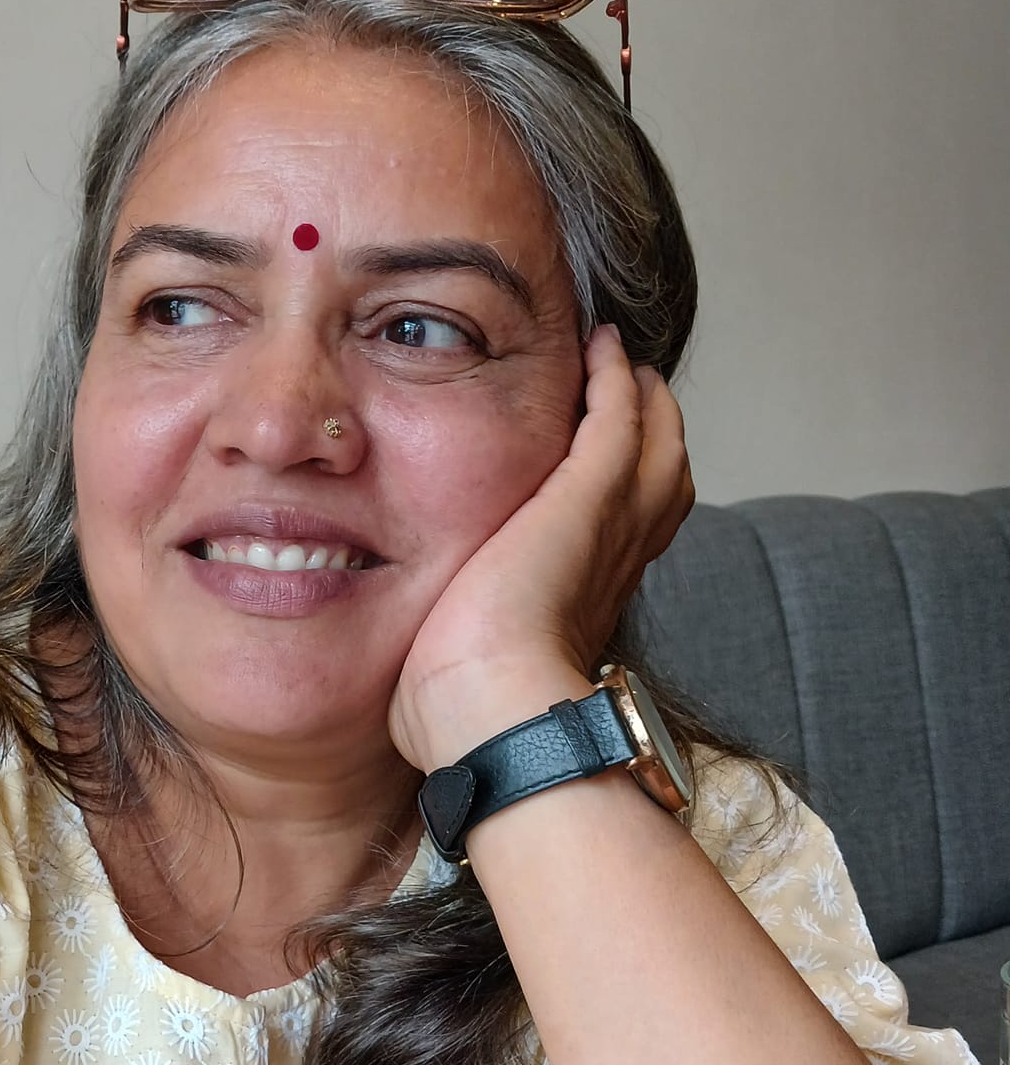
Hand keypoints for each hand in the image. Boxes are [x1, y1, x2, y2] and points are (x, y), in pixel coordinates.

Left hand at [390, 325, 693, 771]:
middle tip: (628, 389)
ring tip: (617, 360)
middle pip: (660, 479)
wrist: (486, 711)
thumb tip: (405, 687)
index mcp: (580, 602)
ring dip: (640, 397)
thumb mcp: (452, 679)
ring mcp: (609, 524)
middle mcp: (612, 561)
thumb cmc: (458, 718)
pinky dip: (616, 376)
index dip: (616, 498)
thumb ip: (441, 662)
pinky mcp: (590, 495)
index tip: (595, 469)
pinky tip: (599, 345)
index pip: (618, 536)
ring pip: (655, 440)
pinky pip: (620, 413)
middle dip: (647, 433)